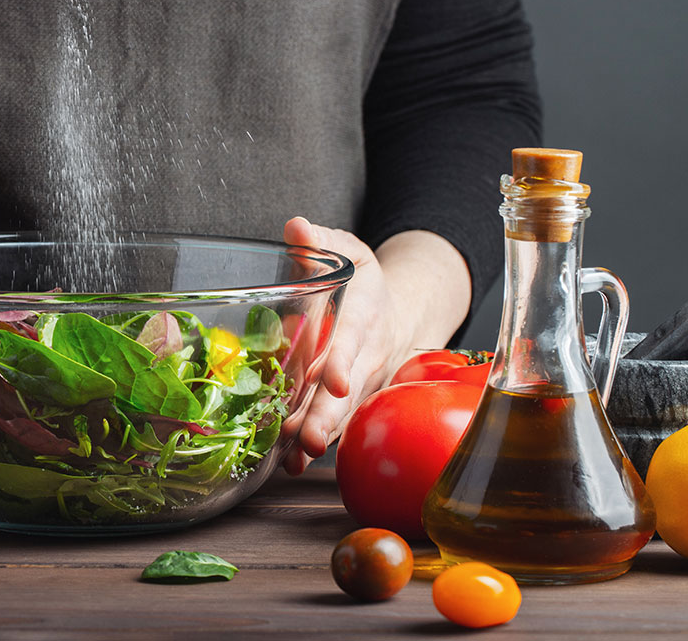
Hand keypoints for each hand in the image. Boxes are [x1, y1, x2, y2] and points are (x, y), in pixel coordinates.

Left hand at [280, 218, 470, 474]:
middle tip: (311, 437)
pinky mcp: (349, 403)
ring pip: (340, 415)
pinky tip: (289, 462)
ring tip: (295, 457)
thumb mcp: (349, 252)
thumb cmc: (364, 282)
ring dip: (319, 436)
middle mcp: (365, 356)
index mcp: (364, 315)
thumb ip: (321, 242)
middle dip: (329, 415)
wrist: (398, 315)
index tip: (332, 381)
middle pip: (347, 391)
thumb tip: (296, 227)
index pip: (352, 340)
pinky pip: (334, 425)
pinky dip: (312, 445)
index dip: (342, 361)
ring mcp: (359, 384)